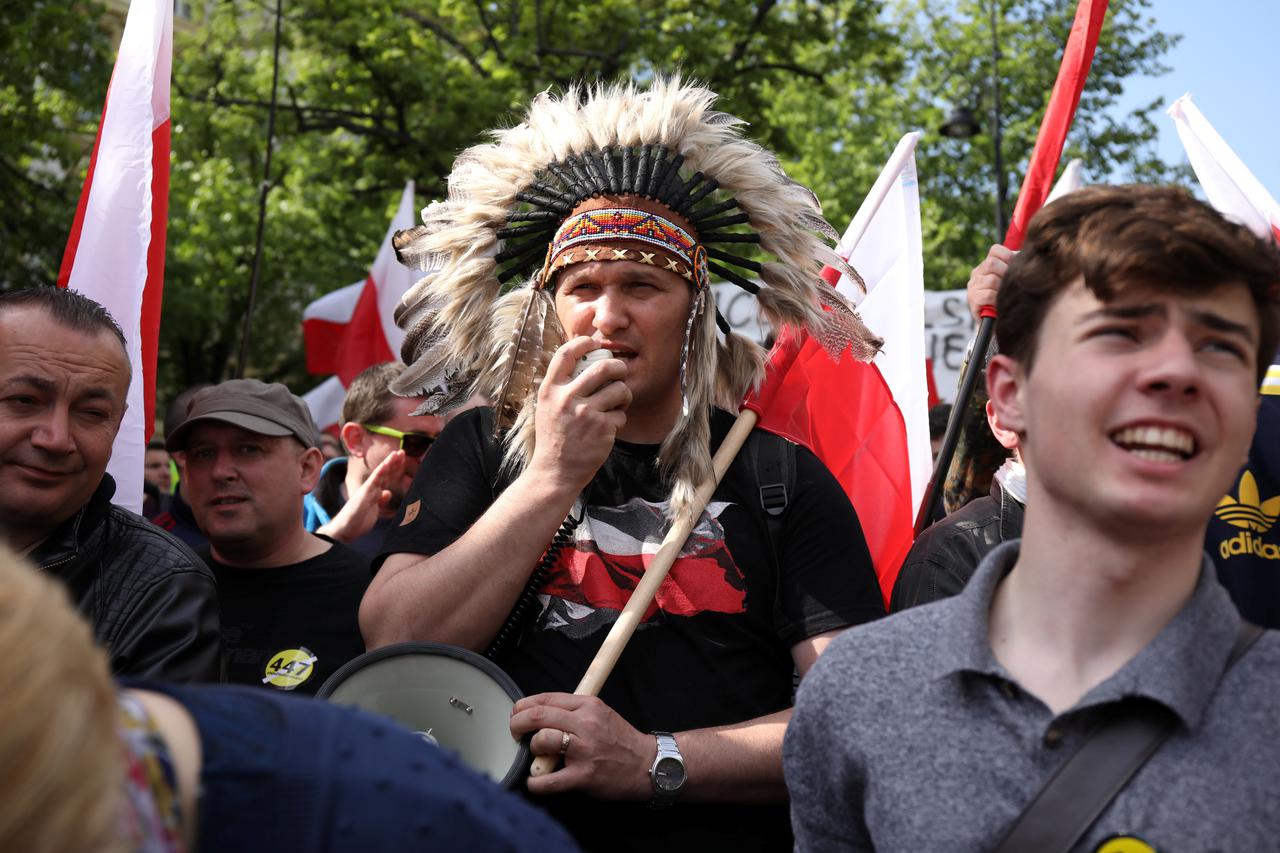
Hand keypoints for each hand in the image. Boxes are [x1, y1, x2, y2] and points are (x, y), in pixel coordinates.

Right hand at [317, 450, 405, 542]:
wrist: (345, 528)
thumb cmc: (358, 519)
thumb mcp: (375, 509)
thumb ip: (381, 500)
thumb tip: (387, 493)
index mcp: (375, 491)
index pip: (387, 478)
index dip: (395, 468)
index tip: (403, 459)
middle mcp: (372, 488)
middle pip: (385, 473)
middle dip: (394, 462)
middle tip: (402, 452)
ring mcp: (368, 490)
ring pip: (380, 474)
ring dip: (389, 463)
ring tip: (396, 454)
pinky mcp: (364, 494)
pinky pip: (373, 481)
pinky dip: (379, 472)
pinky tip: (385, 465)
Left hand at [510, 693, 652, 800]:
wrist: (647, 764)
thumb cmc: (620, 740)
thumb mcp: (600, 713)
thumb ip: (573, 711)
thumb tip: (540, 714)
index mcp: (588, 705)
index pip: (546, 699)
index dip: (524, 706)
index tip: (516, 714)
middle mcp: (585, 724)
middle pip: (538, 716)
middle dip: (517, 724)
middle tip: (514, 733)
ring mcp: (584, 750)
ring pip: (543, 741)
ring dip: (532, 749)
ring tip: (536, 757)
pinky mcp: (584, 775)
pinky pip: (550, 780)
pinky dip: (536, 782)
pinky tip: (535, 782)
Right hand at [528, 337, 631, 492]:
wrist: (556, 471)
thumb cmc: (554, 437)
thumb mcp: (547, 407)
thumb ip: (561, 386)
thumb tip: (584, 360)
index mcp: (550, 390)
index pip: (566, 354)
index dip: (583, 343)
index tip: (594, 343)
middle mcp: (567, 399)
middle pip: (603, 367)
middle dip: (618, 367)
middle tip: (620, 372)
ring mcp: (586, 414)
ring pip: (619, 390)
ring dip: (624, 395)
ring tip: (619, 402)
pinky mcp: (602, 429)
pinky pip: (621, 414)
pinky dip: (619, 419)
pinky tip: (609, 427)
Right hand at [966, 243, 1016, 321]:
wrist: (996, 323)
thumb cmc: (1005, 299)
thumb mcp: (1010, 280)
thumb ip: (1015, 267)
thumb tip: (1025, 255)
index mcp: (986, 265)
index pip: (995, 250)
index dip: (1007, 256)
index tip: (1013, 267)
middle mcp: (977, 273)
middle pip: (992, 263)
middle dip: (1005, 273)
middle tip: (1009, 285)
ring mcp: (972, 286)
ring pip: (991, 280)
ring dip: (1001, 289)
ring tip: (1003, 296)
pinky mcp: (972, 299)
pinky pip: (988, 294)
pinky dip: (995, 300)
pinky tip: (997, 304)